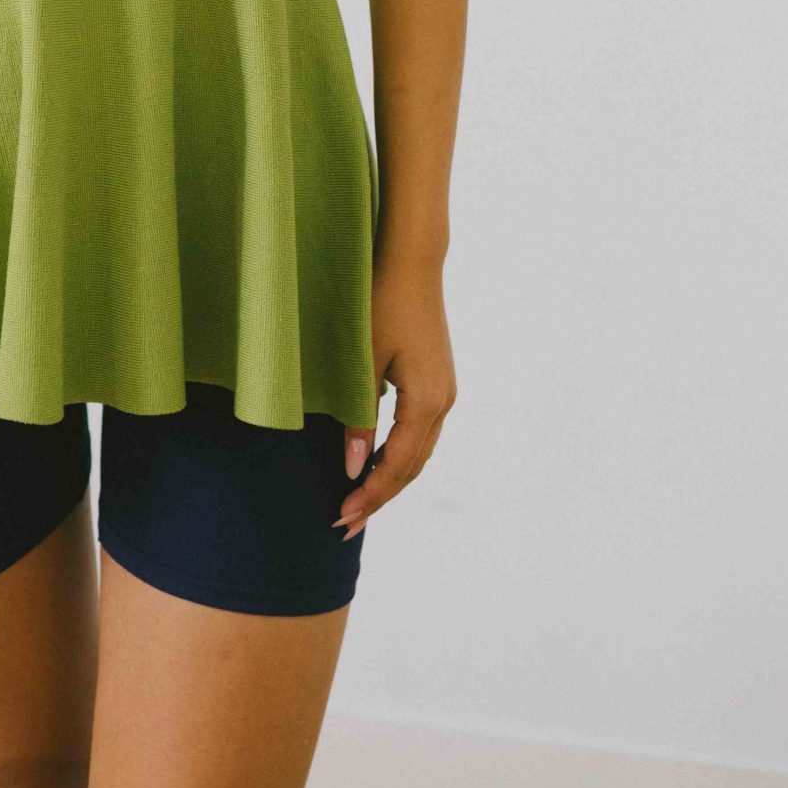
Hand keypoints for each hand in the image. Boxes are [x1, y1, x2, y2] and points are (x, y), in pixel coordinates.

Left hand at [333, 254, 455, 539]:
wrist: (414, 262)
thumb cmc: (383, 303)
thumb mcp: (363, 360)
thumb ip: (359, 417)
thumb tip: (353, 468)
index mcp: (427, 402)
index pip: (397, 465)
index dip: (369, 495)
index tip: (342, 517)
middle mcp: (444, 403)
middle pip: (412, 467)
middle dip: (379, 498)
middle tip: (344, 525)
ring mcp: (445, 392)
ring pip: (419, 453)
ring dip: (390, 479)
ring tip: (359, 503)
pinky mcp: (439, 382)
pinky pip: (421, 434)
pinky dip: (399, 455)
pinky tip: (378, 462)